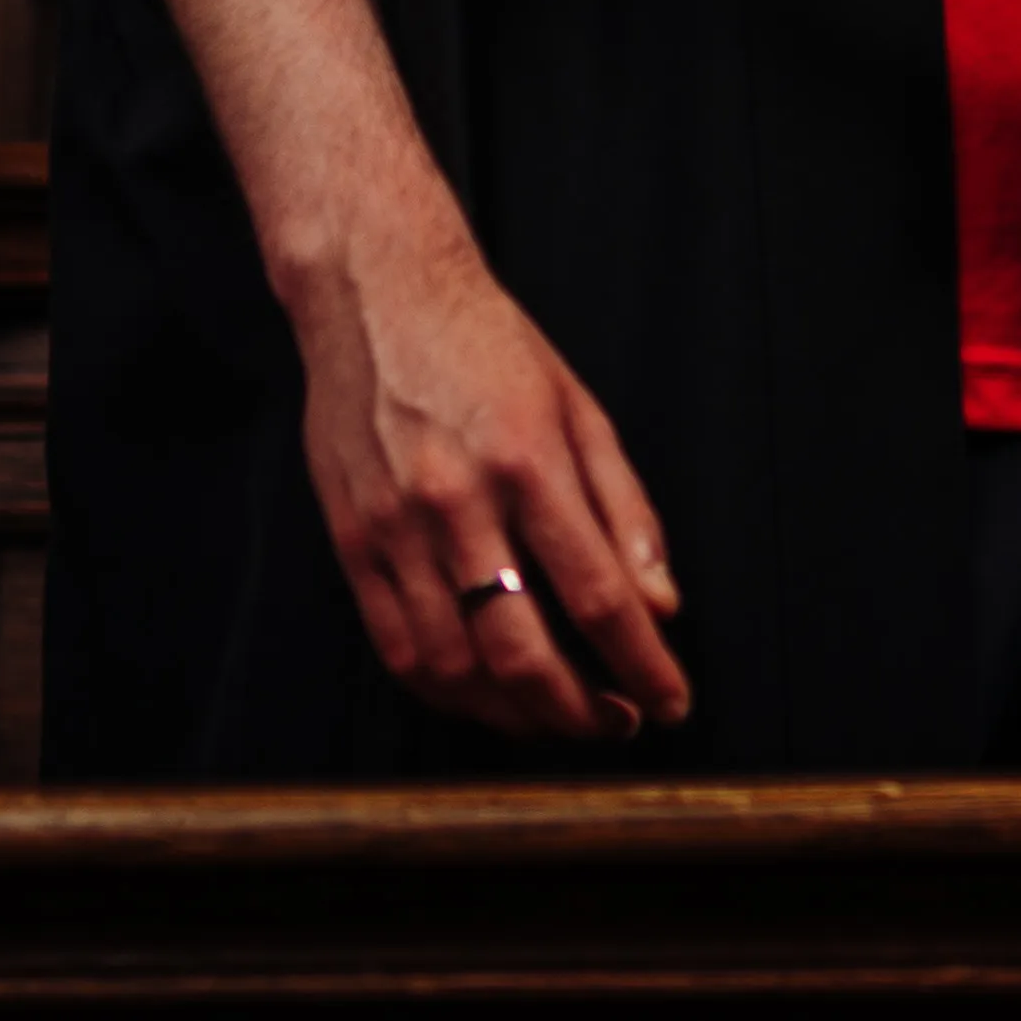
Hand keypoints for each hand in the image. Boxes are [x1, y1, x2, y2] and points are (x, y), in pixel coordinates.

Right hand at [272, 183, 690, 741]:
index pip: (598, 596)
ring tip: (555, 719)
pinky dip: (447, 691)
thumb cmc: (486, 345)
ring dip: (514, 714)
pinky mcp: (351, 543)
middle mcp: (460, 502)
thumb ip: (625, 509)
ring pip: (455, 666)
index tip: (669, 702)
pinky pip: (397, 647)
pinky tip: (483, 696)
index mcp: (530, 461)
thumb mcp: (579, 407)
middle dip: (579, 711)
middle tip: (614, 724)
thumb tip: (661, 604)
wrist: (376, 296)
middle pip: (522, 650)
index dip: (642, 665)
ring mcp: (396, 528)